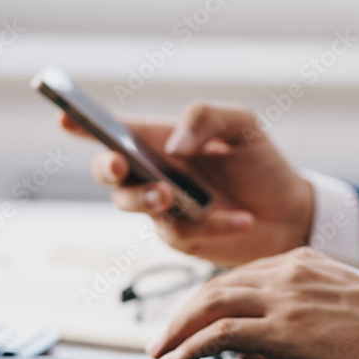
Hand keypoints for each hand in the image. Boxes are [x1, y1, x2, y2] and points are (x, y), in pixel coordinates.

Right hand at [61, 102, 313, 266]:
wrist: (293, 213)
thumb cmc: (262, 164)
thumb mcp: (242, 126)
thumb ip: (205, 119)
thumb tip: (174, 145)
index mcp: (161, 141)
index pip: (114, 130)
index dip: (82, 124)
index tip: (65, 118)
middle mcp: (154, 175)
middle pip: (110, 174)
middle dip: (107, 168)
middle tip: (119, 165)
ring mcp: (164, 210)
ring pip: (135, 206)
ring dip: (147, 199)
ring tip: (171, 195)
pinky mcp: (183, 240)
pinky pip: (183, 232)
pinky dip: (213, 224)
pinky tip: (241, 219)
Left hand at [146, 247, 358, 358]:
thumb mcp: (336, 316)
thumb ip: (291, 329)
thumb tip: (252, 358)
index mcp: (302, 261)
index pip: (238, 277)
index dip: (206, 302)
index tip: (188, 323)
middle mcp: (288, 271)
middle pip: (214, 286)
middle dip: (181, 315)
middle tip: (162, 341)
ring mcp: (286, 297)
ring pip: (210, 304)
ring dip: (177, 331)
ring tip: (160, 355)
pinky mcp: (288, 328)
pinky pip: (221, 334)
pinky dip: (191, 347)